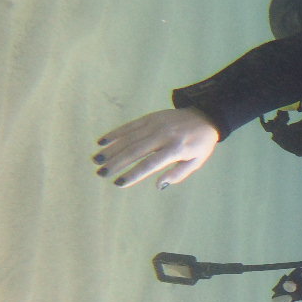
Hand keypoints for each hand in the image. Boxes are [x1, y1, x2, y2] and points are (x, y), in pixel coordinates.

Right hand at [93, 108, 219, 188]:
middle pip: (135, 151)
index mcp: (176, 149)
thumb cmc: (200, 144)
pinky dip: (115, 134)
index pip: (150, 164)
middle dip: (116, 163)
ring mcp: (155, 124)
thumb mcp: (195, 162)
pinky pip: (130, 126)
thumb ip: (177, 174)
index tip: (119, 183)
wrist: (205, 115)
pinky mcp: (150, 117)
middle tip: (101, 173)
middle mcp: (163, 135)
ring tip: (96, 160)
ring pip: (129, 138)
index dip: (134, 174)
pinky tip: (102, 142)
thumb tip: (158, 185)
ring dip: (111, 150)